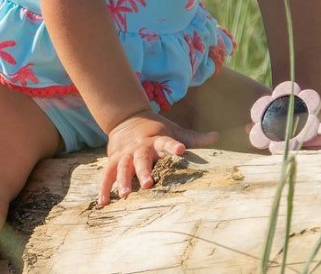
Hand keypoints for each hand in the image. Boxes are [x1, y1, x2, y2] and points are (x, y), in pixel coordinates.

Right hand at [98, 110, 217, 205]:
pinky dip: (104, 188)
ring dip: (123, 180)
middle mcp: (140, 146)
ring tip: (125, 195)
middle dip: (144, 170)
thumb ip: (194, 138)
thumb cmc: (156, 129)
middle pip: (142, 158)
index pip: (167, 142)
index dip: (173, 145)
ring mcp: (125, 153)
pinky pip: (107, 174)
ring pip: (123, 166)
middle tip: (148, 184)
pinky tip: (103, 203)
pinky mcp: (113, 159)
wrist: (127, 117)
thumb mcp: (174, 130)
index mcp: (156, 139)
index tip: (181, 150)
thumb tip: (217, 136)